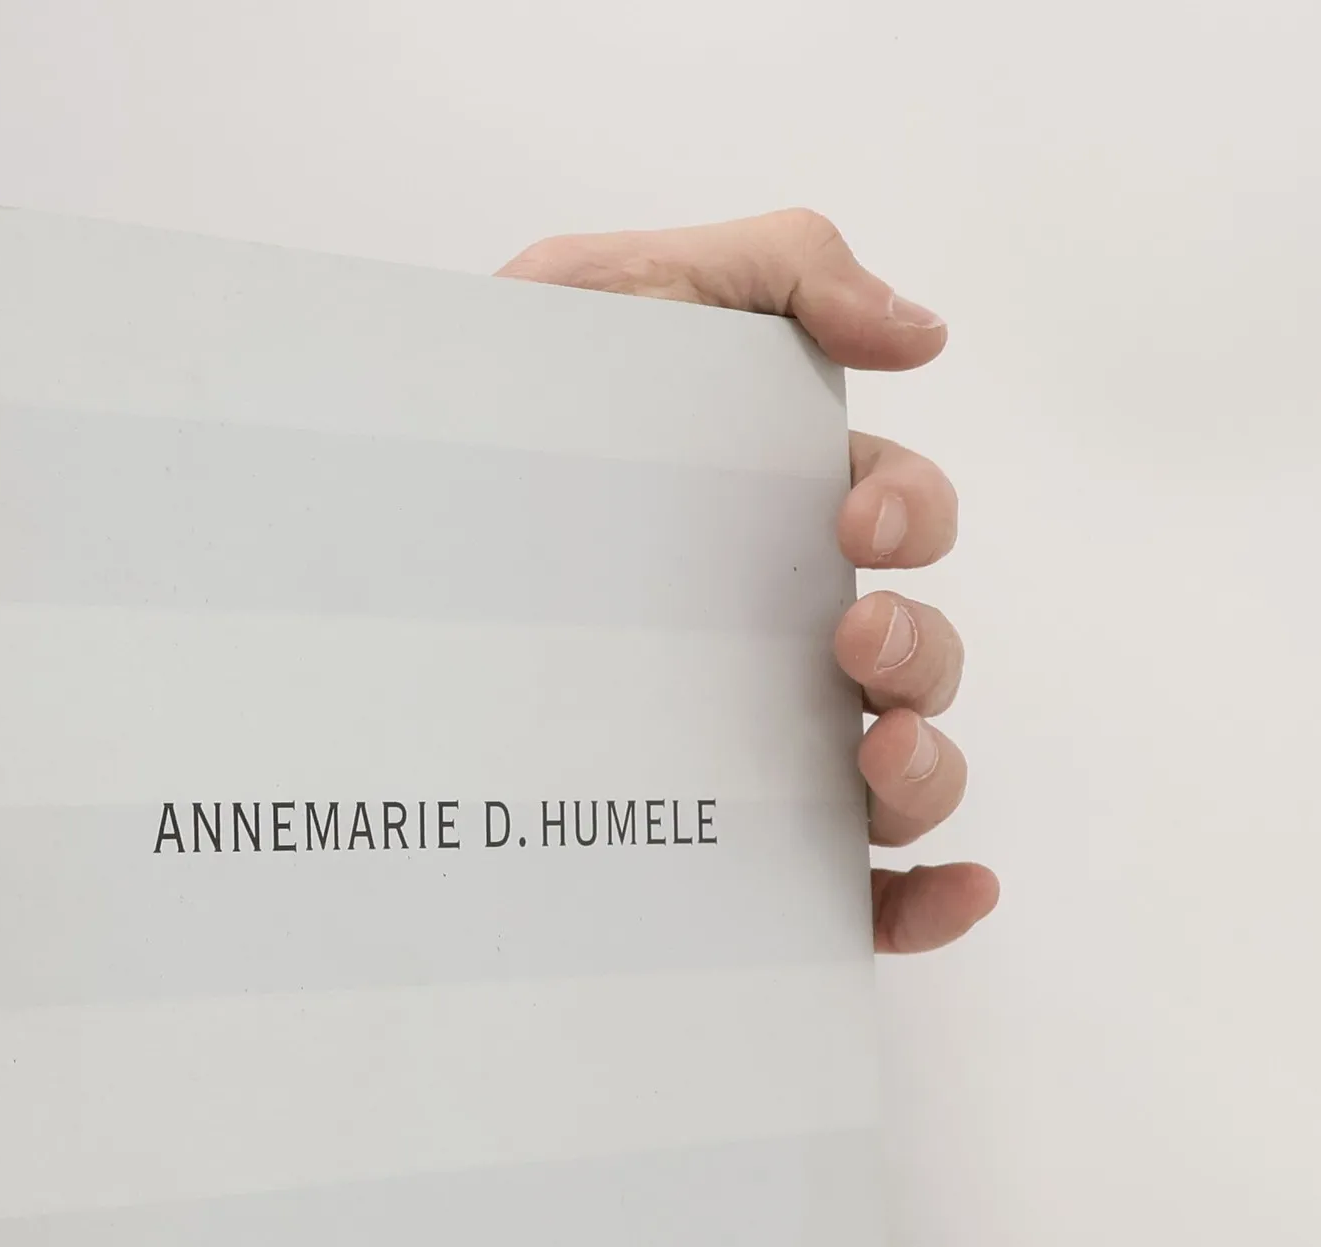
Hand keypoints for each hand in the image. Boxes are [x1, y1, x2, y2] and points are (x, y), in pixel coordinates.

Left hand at [495, 210, 998, 953]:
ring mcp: (744, 741)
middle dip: (922, 645)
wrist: (369, 510)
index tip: (854, 509)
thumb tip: (925, 336)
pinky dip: (921, 899)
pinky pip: (842, 888)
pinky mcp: (711, 836)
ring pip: (896, 772)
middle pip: (916, 655)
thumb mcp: (623, 294)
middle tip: (852, 630)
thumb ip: (782, 271)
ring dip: (930, 769)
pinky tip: (952, 891)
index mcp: (768, 522)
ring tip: (881, 753)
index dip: (914, 511)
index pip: (899, 521)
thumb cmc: (491, 407)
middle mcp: (770, 637)